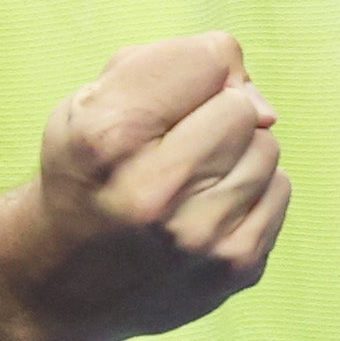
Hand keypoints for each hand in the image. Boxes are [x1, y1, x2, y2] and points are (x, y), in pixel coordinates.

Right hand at [12, 32, 289, 340]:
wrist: (60, 282)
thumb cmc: (84, 175)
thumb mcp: (90, 102)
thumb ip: (170, 65)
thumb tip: (259, 101)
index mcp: (108, 137)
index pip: (209, 58)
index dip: (193, 66)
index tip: (168, 96)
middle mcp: (154, 192)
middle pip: (241, 107)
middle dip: (214, 112)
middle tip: (176, 142)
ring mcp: (200, 237)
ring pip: (267, 148)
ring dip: (235, 153)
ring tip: (189, 178)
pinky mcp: (235, 268)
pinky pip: (279, 190)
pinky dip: (251, 191)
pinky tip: (207, 208)